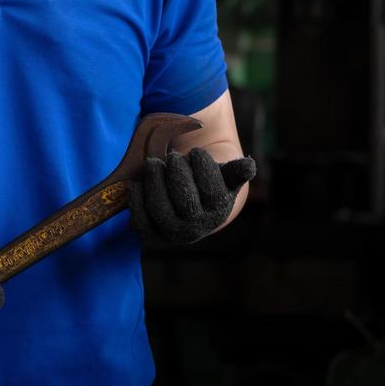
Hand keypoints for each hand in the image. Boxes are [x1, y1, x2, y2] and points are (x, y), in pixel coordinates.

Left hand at [128, 148, 255, 245]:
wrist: (192, 205)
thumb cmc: (209, 182)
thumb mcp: (225, 176)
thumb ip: (236, 171)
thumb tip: (248, 166)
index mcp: (217, 211)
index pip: (211, 190)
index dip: (203, 167)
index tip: (197, 152)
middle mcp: (196, 227)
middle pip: (185, 200)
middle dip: (177, 172)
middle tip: (173, 155)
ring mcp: (172, 232)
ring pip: (160, 208)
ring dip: (154, 181)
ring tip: (154, 163)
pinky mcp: (151, 233)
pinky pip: (140, 219)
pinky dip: (136, 199)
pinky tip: (137, 181)